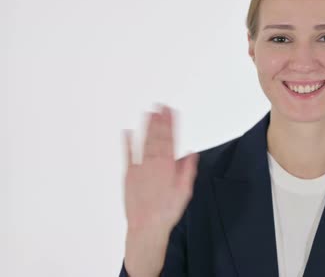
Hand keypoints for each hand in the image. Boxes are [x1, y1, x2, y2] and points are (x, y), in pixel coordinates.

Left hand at [123, 104, 198, 233]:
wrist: (147, 226)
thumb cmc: (167, 211)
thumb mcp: (185, 191)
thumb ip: (187, 170)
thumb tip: (190, 154)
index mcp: (167, 166)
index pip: (170, 139)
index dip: (170, 124)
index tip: (171, 111)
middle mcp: (153, 163)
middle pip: (157, 137)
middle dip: (159, 120)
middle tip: (160, 106)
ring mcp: (140, 167)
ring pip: (144, 142)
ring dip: (146, 127)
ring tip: (148, 112)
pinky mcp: (129, 175)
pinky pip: (128, 155)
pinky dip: (127, 143)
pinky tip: (128, 132)